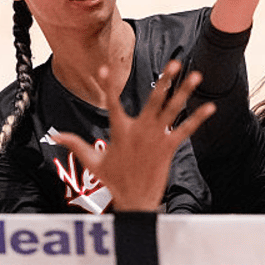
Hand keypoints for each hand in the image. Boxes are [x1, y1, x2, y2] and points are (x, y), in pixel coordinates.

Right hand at [52, 60, 214, 211]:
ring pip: (172, 110)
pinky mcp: (168, 147)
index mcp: (120, 131)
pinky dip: (198, 119)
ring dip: (184, 92)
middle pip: (154, 99)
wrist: (135, 202)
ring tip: (196, 75)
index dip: (107, 85)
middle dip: (165, 80)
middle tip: (174, 62)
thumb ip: (75, 144)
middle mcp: (140, 131)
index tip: (103, 68)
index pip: (112, 102)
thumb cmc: (114, 181)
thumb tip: (54, 136)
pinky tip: (210, 107)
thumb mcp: (92, 162)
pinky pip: (185, 130)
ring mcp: (156, 138)